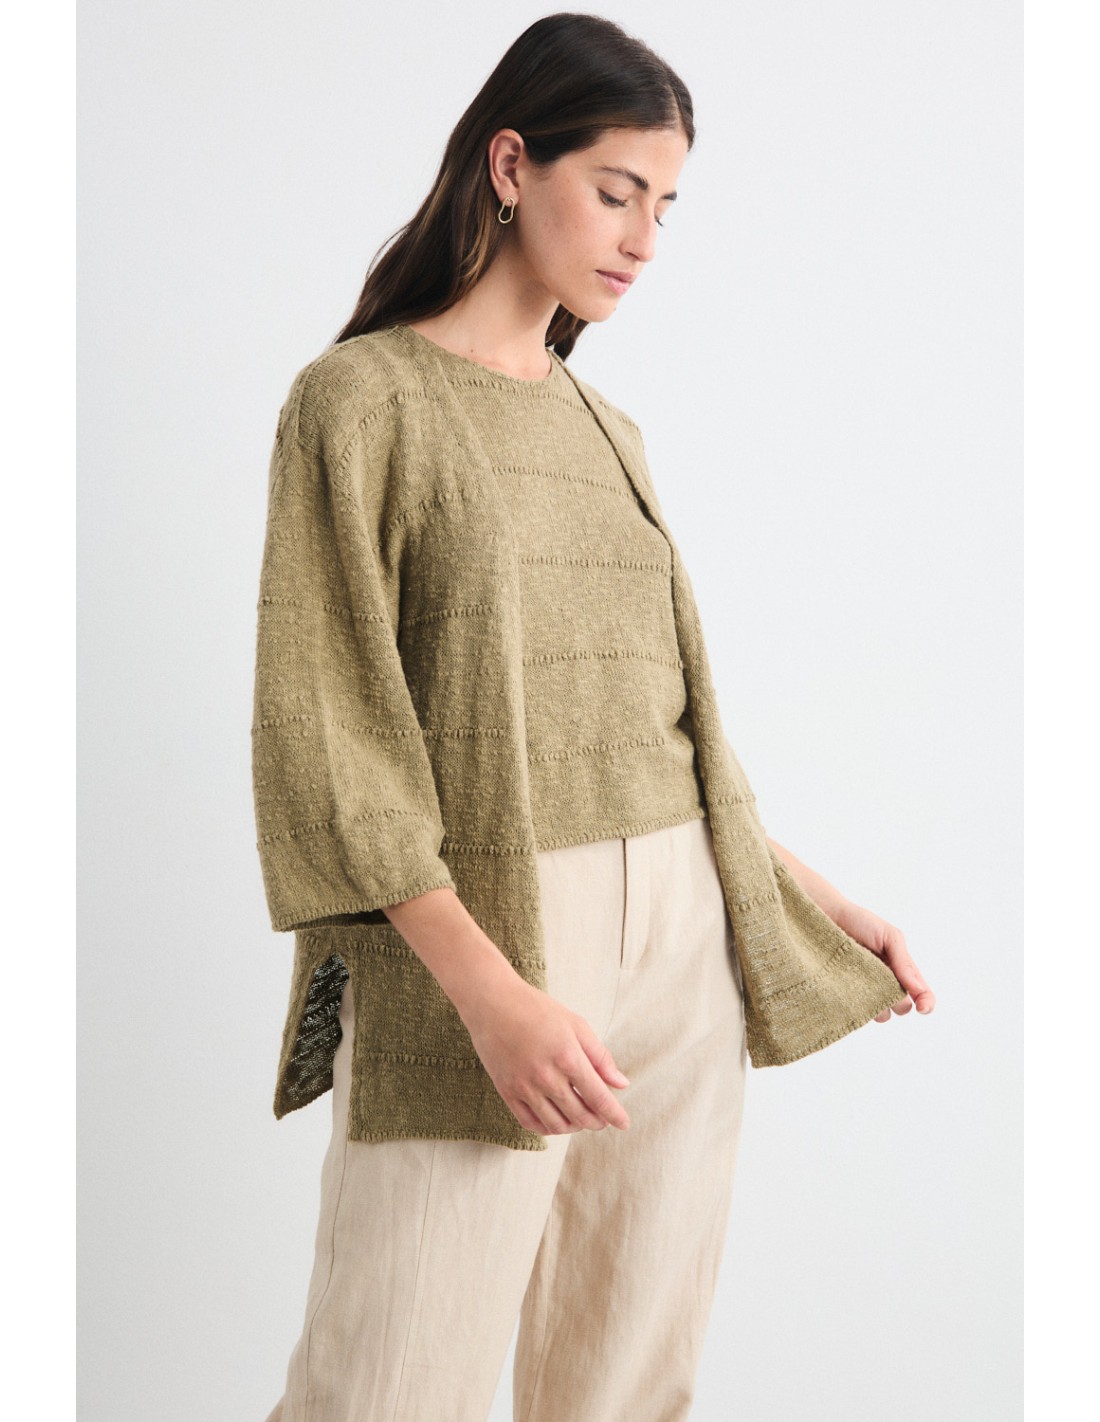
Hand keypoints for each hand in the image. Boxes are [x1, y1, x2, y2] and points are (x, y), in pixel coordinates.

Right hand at [459, 976, 631, 1135]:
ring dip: (574, 1127)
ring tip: (580, 1119)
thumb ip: (600, 1057)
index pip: (598, 1097)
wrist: (493, 1003)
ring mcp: (524, 1087)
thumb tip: (621, 1084)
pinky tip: (556, 1120)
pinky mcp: (507, 1092)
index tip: (624, 1124)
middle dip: (596, 1122)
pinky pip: (530, 1123)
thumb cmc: (537, 1010)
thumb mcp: (576, 1025)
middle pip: (579, 1115)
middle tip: (603, 1120)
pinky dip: (548, 1128)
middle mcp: (546, 1076)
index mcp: (568, 1057)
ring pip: (556, 1125)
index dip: (614, 1115)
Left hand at [830, 900, 935, 1022]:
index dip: (926, 1002)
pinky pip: (857, 1011)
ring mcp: (866, 991)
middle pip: (902, 1008)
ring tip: (861, 978)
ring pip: (882, 1014)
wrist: (826, 915)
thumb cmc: (859, 922)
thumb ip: (905, 963)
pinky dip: (858, 1004)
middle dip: (897, 999)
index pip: (921, 993)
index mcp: (901, 970)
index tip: (923, 1009)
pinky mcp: (846, 994)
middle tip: (882, 978)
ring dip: (877, 1003)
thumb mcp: (890, 937)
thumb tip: (919, 991)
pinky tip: (849, 985)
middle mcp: (886, 984)